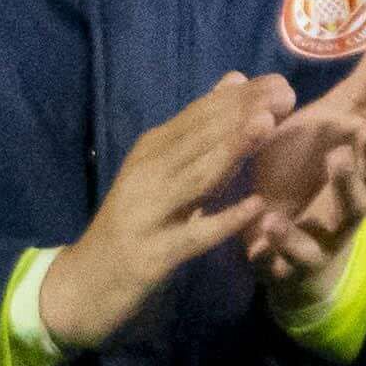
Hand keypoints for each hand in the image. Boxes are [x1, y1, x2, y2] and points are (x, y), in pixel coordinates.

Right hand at [29, 74, 283, 356]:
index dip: (237, 98)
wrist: (83, 285)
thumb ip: (198, 132)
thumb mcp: (160, 173)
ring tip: (267, 125)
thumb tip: (234, 80)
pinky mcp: (153, 255)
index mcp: (149, 152)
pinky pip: (193, 234)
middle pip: (197, 139)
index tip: (277, 80)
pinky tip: (254, 206)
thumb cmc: (133, 225)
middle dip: (240, 113)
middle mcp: (145, 175)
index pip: (196, 116)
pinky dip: (223, 220)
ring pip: (194, 177)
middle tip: (282, 91)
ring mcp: (146, 214)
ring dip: (230, 150)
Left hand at [234, 16, 365, 302]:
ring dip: (346, 185)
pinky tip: (270, 223)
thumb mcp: (338, 116)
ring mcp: (334, 226)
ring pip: (351, 209)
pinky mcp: (301, 256)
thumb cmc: (312, 166)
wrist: (277, 237)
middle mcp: (362, 191)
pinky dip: (287, 240)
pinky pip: (299, 251)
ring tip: (336, 160)